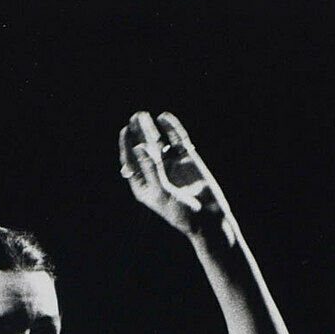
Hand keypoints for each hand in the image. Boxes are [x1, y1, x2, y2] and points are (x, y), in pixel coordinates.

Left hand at [119, 111, 232, 242]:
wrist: (209, 218)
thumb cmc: (182, 213)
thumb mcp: (162, 192)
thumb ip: (151, 169)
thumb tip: (139, 147)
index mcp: (144, 185)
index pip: (130, 162)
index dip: (126, 146)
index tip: (125, 131)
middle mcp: (155, 173)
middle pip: (143, 149)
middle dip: (138, 133)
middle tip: (135, 117)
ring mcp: (171, 165)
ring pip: (159, 143)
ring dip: (151, 129)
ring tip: (144, 115)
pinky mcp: (187, 159)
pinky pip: (177, 141)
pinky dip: (171, 129)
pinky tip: (164, 118)